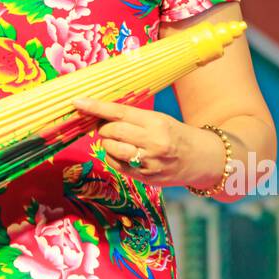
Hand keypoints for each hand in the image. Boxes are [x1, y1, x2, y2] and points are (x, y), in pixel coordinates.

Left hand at [71, 96, 201, 187]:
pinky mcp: (144, 177)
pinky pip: (116, 165)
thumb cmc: (175, 134)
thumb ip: (132, 118)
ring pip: (110, 149)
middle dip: (103, 128)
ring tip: (116, 140)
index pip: (118, 112)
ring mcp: (147, 162)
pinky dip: (112, 157)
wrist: (200, 159)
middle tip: (107, 126)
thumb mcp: (158, 119)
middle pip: (111, 131)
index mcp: (155, 123)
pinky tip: (122, 154)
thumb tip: (100, 115)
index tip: (77, 101)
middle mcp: (152, 143)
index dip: (95, 107)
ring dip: (106, 143)